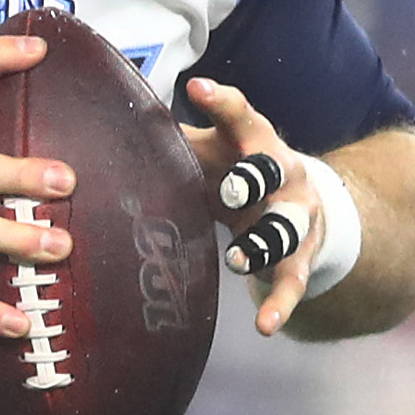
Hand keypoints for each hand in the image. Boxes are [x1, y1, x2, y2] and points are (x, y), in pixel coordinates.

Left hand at [183, 77, 320, 335]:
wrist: (304, 202)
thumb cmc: (238, 169)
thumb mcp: (212, 149)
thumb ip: (174, 139)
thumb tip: (110, 118)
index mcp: (256, 141)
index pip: (243, 117)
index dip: (223, 103)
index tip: (198, 89)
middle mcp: (284, 174)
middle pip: (274, 170)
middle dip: (254, 178)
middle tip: (232, 189)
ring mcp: (296, 217)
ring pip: (286, 229)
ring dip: (264, 244)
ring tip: (238, 260)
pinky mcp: (301, 256)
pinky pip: (293, 282)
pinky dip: (280, 304)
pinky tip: (266, 325)